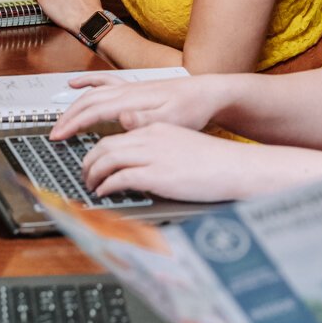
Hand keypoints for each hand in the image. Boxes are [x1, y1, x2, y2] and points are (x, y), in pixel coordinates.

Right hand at [51, 73, 226, 138]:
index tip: (58, 137)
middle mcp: (127, 90)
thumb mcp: (171, 120)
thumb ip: (145, 120)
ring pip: (92, 93)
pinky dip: (87, 82)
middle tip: (54, 134)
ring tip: (60, 118)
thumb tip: (122, 117)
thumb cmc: (191, 109)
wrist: (206, 93)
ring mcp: (129, 87)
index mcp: (131, 99)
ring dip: (73, 105)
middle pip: (88, 101)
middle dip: (67, 117)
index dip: (72, 124)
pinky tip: (76, 84)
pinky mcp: (134, 88)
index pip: (93, 111)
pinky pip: (104, 82)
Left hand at [77, 124, 260, 201]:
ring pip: (106, 159)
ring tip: (91, 187)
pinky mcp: (156, 175)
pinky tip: (104, 193)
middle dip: (88, 162)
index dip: (98, 152)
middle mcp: (150, 138)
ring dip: (93, 174)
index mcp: (156, 129)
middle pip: (105, 146)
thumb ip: (157, 151)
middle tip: (85, 176)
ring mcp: (153, 155)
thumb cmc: (214, 162)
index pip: (115, 136)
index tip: (93, 163)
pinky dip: (106, 186)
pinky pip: (119, 178)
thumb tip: (140, 166)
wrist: (235, 167)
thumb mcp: (180, 146)